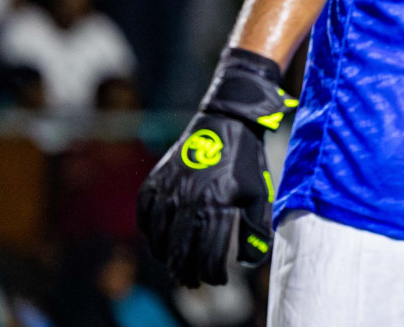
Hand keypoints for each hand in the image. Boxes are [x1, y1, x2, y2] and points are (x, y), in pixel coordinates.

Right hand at [138, 50, 296, 285]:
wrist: (227, 121)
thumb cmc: (246, 161)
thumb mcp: (259, 194)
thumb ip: (256, 230)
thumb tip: (248, 261)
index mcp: (217, 205)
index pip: (209, 255)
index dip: (213, 275)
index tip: (218, 280)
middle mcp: (189, 200)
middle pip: (180, 252)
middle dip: (188, 273)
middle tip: (194, 282)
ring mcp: (168, 190)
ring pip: (159, 238)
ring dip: (166, 257)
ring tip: (177, 266)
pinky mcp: (155, 180)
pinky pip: (144, 216)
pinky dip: (149, 233)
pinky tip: (159, 240)